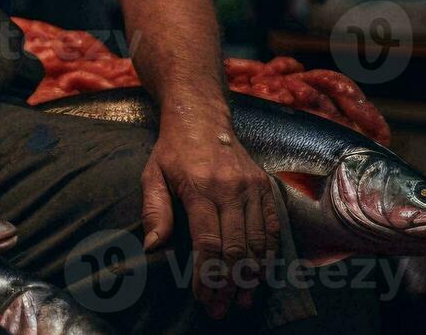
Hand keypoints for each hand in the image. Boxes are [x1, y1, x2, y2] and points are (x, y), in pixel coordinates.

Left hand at [141, 119, 279, 318]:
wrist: (201, 117)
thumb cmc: (172, 151)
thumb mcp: (152, 175)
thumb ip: (154, 211)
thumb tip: (152, 247)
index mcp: (200, 188)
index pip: (208, 242)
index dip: (207, 275)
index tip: (203, 297)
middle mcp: (230, 188)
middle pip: (236, 247)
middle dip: (229, 283)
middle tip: (221, 308)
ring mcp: (252, 187)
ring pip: (258, 241)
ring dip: (252, 275)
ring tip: (242, 300)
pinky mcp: (265, 186)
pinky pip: (273, 226)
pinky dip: (268, 254)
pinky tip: (261, 273)